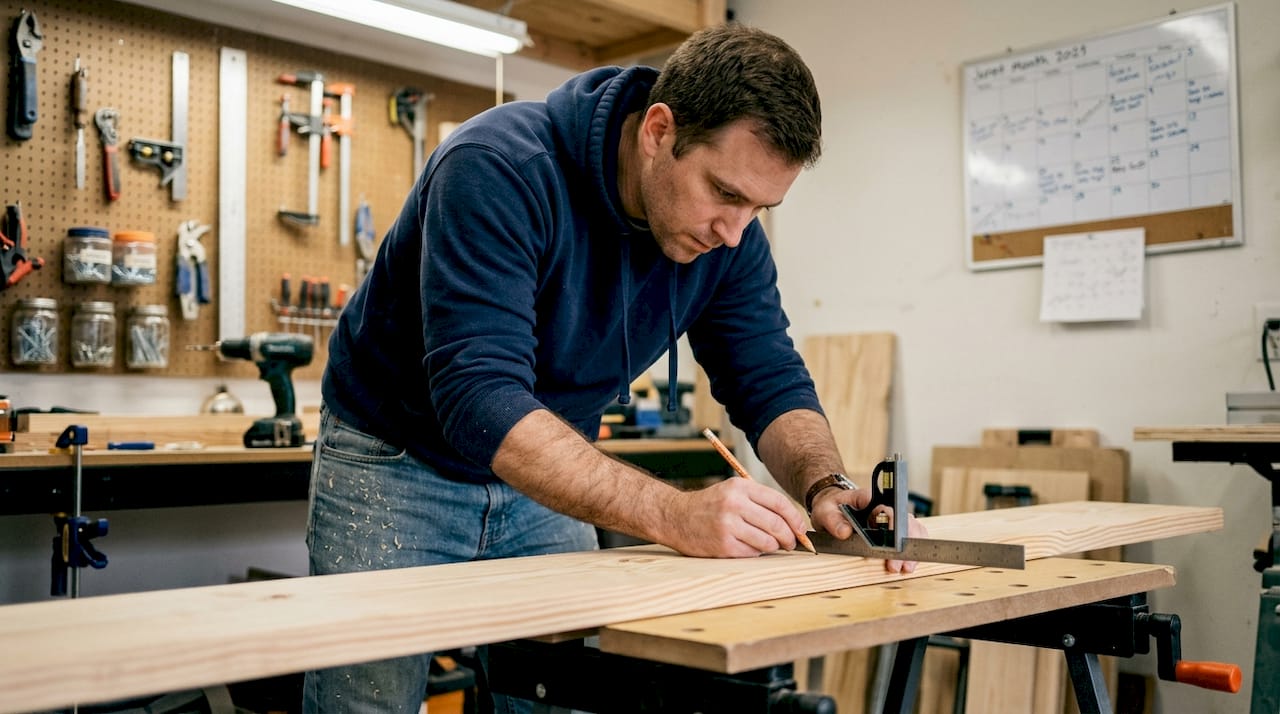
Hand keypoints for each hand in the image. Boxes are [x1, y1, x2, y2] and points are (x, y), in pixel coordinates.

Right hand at [660, 477, 810, 557]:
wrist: (676, 517)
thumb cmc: (709, 505)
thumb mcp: (732, 491)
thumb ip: (760, 502)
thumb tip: (791, 522)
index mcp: (740, 488)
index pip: (779, 503)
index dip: (795, 519)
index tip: (801, 529)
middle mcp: (734, 504)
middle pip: (776, 524)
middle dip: (789, 537)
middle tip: (791, 543)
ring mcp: (728, 525)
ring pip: (767, 541)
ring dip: (774, 547)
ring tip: (770, 545)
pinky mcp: (723, 545)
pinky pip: (752, 553)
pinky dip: (757, 553)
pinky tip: (750, 548)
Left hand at [809, 486, 929, 572]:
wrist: (832, 507)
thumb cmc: (830, 507)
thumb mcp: (825, 512)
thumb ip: (833, 521)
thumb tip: (845, 532)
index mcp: (870, 498)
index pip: (889, 510)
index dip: (894, 528)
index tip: (894, 546)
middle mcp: (885, 506)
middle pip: (906, 522)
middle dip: (905, 544)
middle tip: (897, 565)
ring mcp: (891, 517)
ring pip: (912, 529)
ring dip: (911, 549)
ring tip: (905, 568)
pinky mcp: (892, 528)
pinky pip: (908, 537)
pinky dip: (910, 551)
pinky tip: (907, 564)